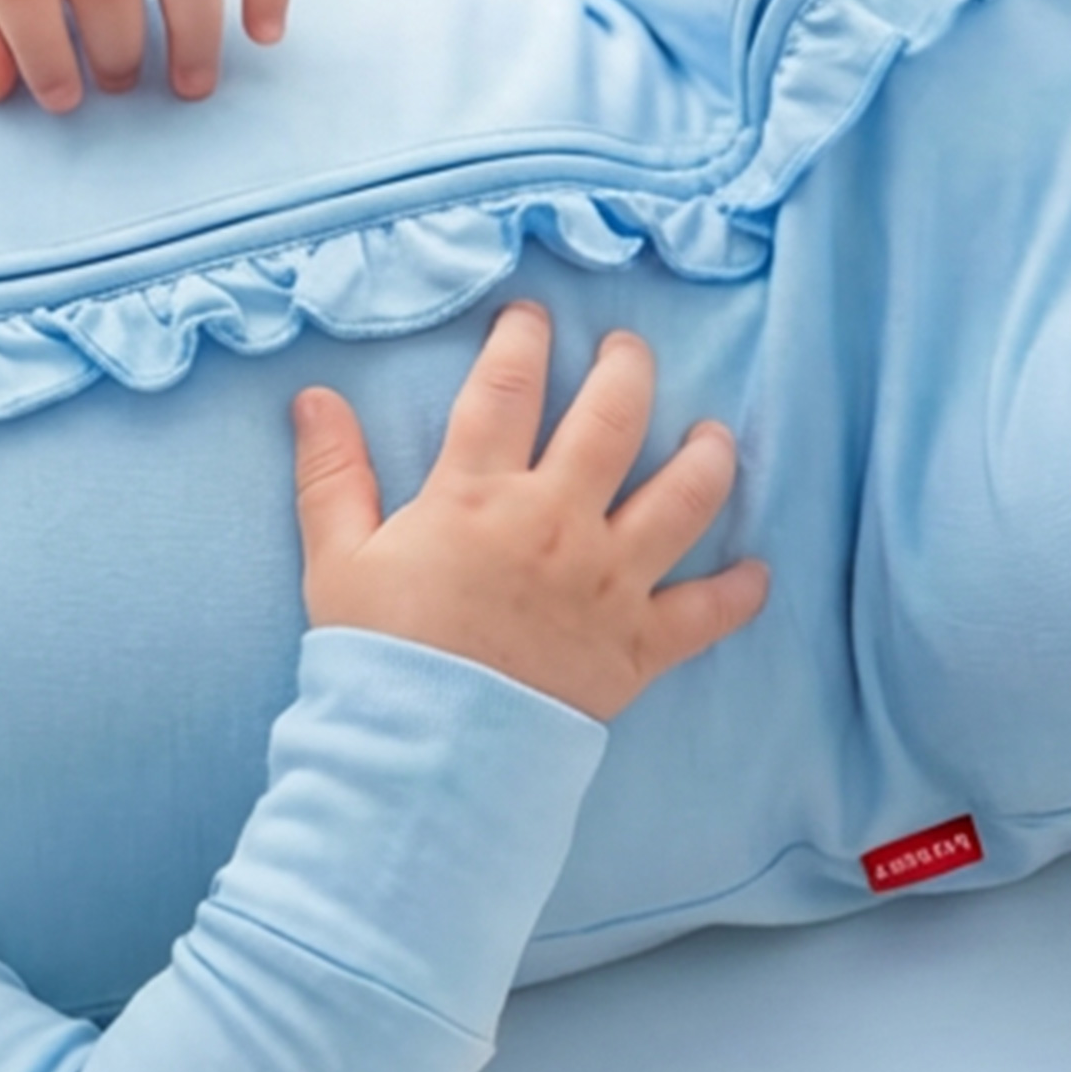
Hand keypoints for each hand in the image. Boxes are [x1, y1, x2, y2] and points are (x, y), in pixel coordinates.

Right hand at [289, 305, 769, 724]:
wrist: (426, 753)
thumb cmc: (378, 657)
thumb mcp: (337, 559)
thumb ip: (330, 474)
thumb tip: (314, 397)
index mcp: (478, 496)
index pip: (508, 388)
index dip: (522, 340)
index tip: (532, 318)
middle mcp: (555, 523)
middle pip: (614, 419)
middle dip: (628, 369)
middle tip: (629, 350)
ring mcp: (607, 582)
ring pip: (684, 497)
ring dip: (708, 457)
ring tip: (713, 434)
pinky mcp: (639, 645)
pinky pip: (707, 612)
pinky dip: (738, 593)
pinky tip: (756, 574)